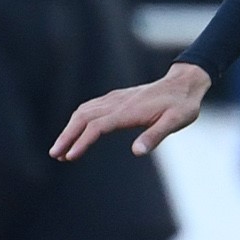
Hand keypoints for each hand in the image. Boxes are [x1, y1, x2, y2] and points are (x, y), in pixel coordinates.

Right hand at [51, 62, 211, 160]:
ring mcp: (115, 99)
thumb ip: (155, 136)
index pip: (97, 127)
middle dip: (67, 136)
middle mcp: (117, 103)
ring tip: (61, 148)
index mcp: (128, 111)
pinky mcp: (117, 98)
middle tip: (55, 154)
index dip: (82, 141)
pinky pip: (91, 107)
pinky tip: (75, 129)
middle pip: (83, 117)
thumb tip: (137, 153)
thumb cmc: (182, 105)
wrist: (184, 83)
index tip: (70, 156)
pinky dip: (78, 119)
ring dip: (70, 128)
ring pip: (84, 111)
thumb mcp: (175, 122)